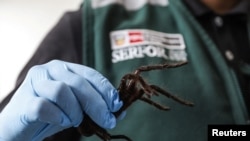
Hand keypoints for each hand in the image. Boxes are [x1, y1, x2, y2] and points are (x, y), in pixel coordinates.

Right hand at [0, 60, 122, 140]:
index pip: (90, 74)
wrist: (20, 127)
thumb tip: (120, 112)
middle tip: (107, 120)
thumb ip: (96, 108)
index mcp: (65, 68)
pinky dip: (57, 116)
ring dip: (75, 110)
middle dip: (97, 104)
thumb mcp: (78, 109)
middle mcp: (49, 70)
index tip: (116, 105)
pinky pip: (44, 106)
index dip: (106, 89)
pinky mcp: (23, 100)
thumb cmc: (51, 114)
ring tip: (76, 121)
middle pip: (78, 83)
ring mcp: (35, 83)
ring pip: (62, 91)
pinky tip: (61, 121)